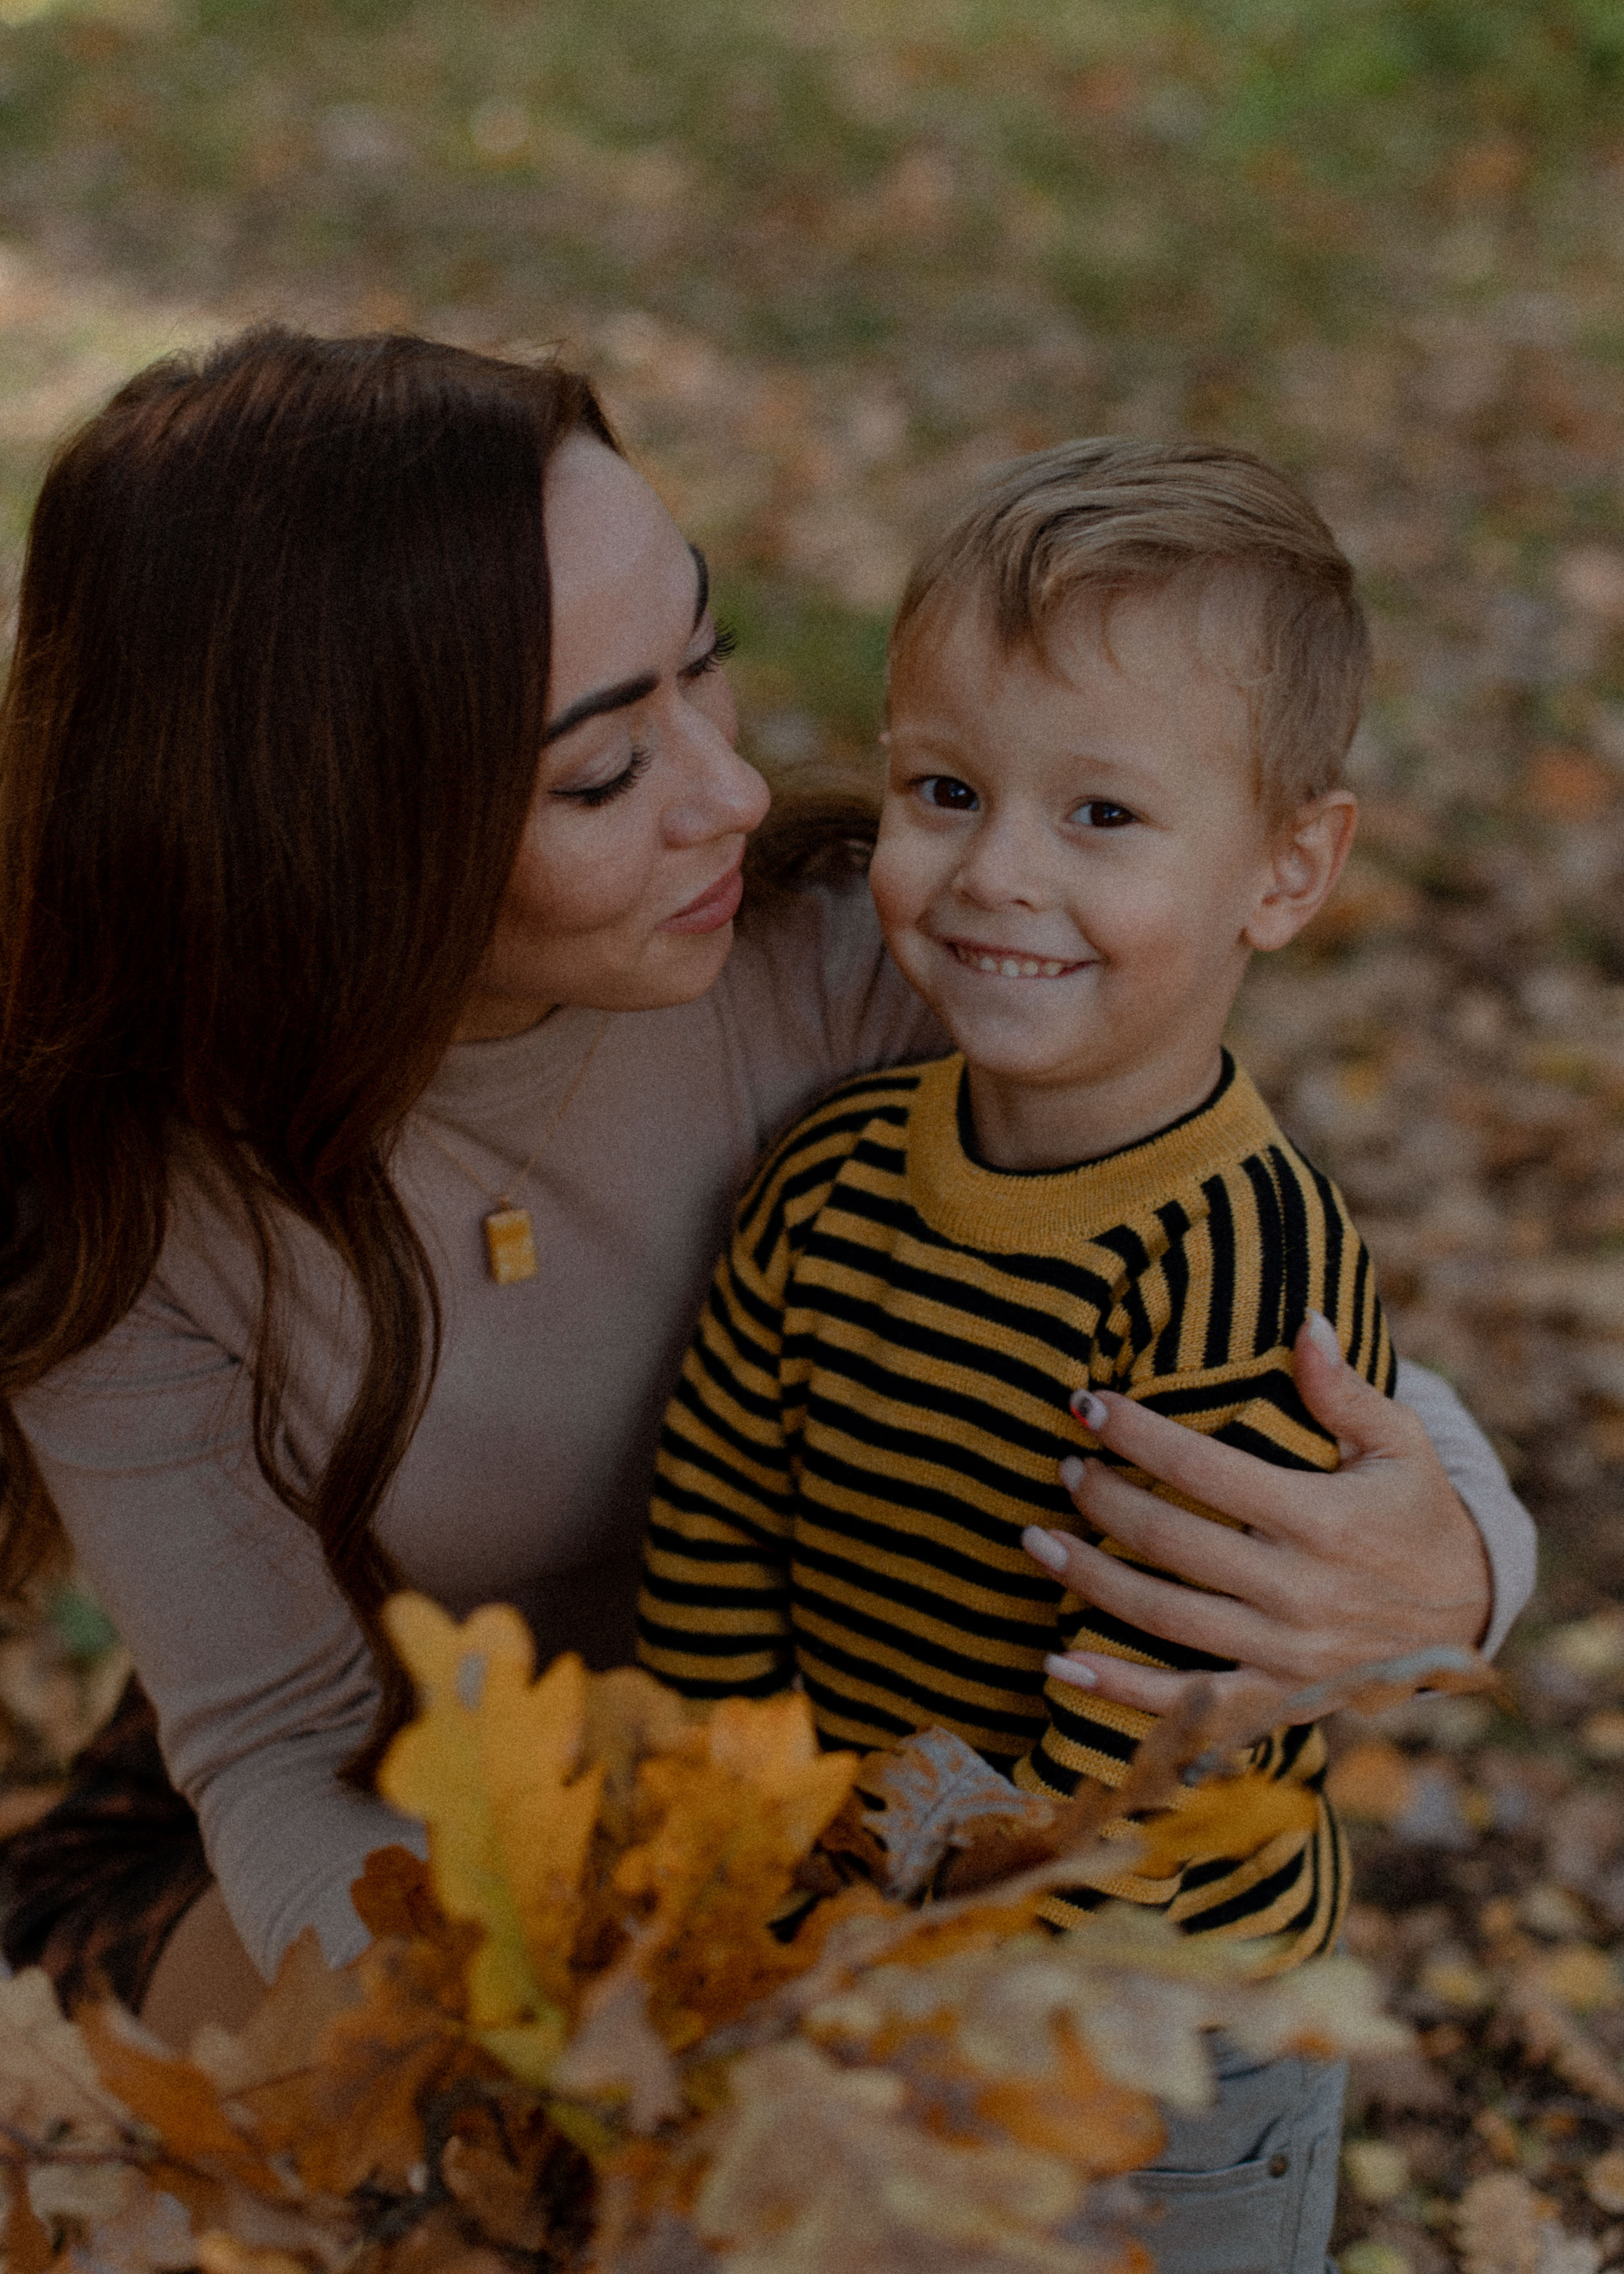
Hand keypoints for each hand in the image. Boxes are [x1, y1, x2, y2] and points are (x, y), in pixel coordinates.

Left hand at [1024, 1314, 1492, 1744]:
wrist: (1466, 1619)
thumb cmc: (1417, 1513)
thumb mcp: (1399, 1445)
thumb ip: (1344, 1391)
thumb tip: (1306, 1321)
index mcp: (1323, 1521)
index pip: (1206, 1469)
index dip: (1138, 1435)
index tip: (1087, 1406)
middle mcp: (1298, 1593)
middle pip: (1171, 1542)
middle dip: (1104, 1499)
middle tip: (1061, 1467)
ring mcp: (1283, 1656)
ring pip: (1162, 1617)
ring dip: (1088, 1579)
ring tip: (1034, 1540)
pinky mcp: (1272, 1702)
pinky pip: (1181, 1702)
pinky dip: (1115, 1688)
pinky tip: (1056, 1662)